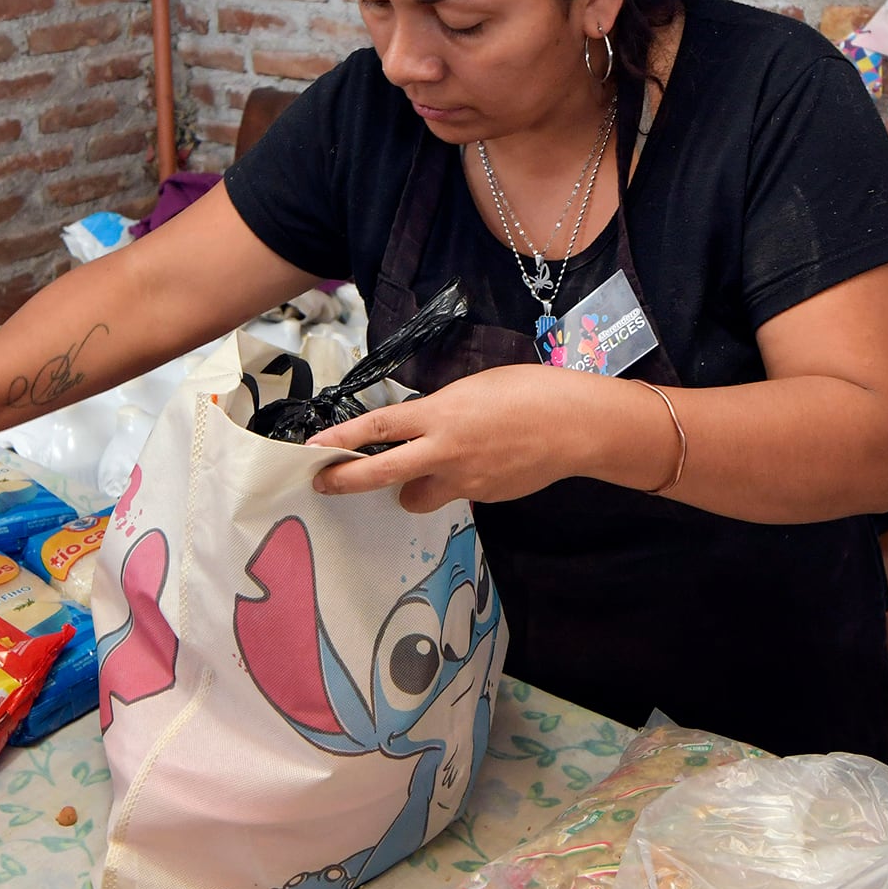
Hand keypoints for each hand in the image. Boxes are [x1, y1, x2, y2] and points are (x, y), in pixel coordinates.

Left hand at [306, 366, 585, 512]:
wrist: (576, 426)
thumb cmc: (529, 392)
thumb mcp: (473, 389)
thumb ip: (440, 412)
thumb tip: (424, 429)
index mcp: (440, 414)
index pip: (377, 428)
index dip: (340, 439)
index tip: (311, 448)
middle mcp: (445, 452)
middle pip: (380, 474)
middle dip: (346, 481)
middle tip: (323, 483)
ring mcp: (465, 481)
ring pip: (416, 497)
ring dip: (410, 488)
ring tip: (423, 471)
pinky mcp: (484, 499)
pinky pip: (455, 496)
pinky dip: (455, 485)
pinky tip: (481, 465)